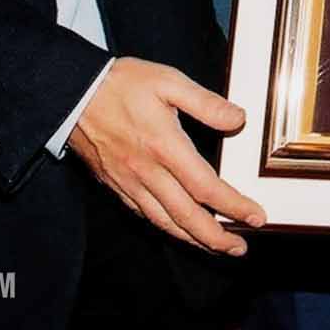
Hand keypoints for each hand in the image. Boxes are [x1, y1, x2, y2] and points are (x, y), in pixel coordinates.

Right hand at [67, 56, 266, 255]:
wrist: (72, 94)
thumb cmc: (122, 84)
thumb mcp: (169, 81)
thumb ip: (206, 103)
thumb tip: (238, 119)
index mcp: (165, 147)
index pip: (206, 187)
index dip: (234, 206)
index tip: (256, 217)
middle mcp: (147, 172)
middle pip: (186, 216)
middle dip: (216, 237)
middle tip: (240, 248)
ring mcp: (129, 182)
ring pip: (164, 221)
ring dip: (193, 239)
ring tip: (216, 247)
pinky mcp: (115, 185)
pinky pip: (143, 214)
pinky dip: (165, 227)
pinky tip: (178, 229)